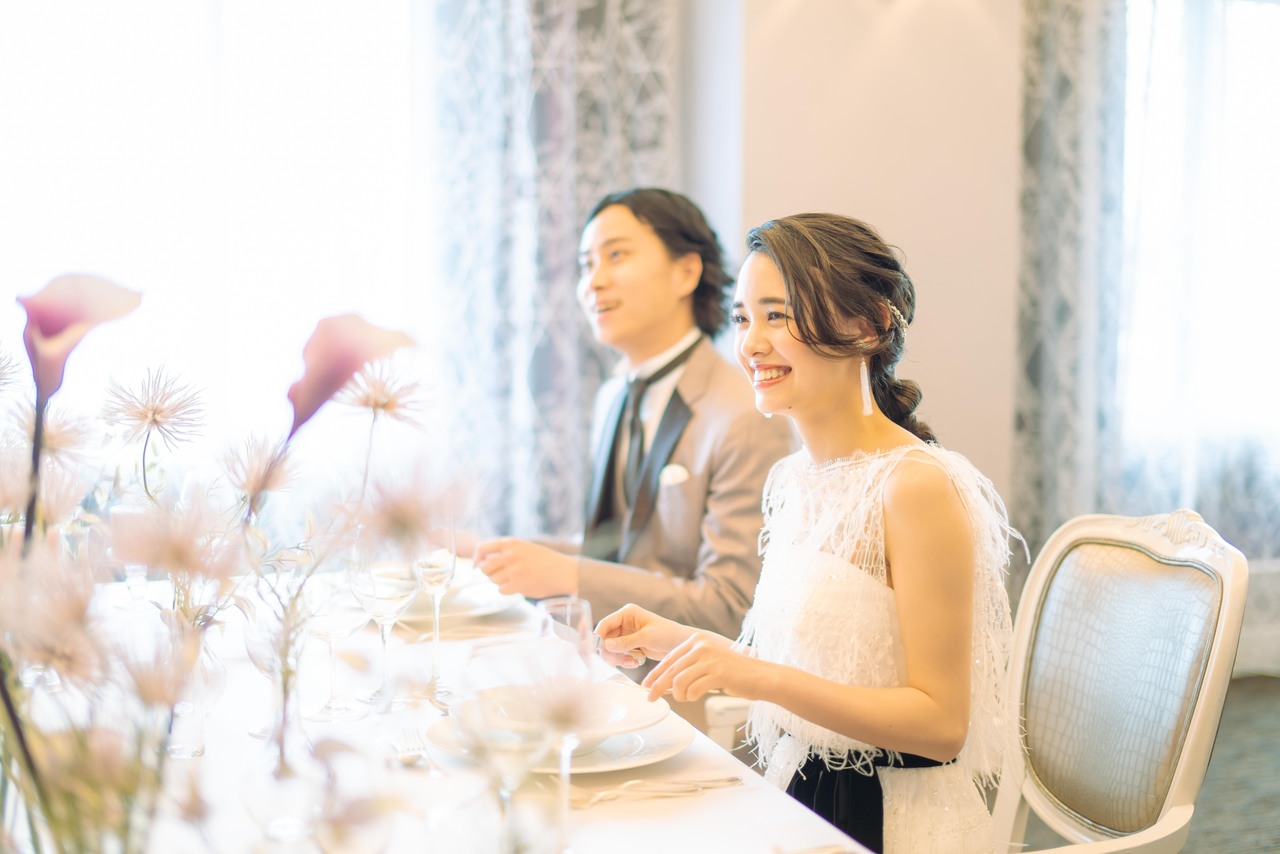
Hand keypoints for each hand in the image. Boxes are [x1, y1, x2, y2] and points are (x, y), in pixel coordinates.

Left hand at [473, 537, 577, 598]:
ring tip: (515, 579)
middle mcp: (510, 555)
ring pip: (493, 580)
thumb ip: (504, 551)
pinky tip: (519, 585)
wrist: (564, 572)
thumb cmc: (544, 560)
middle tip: (500, 575)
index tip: (476, 566)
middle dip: (489, 573)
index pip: (482, 548)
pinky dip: (508, 590)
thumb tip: (481, 561)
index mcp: (511, 543)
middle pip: (485, 568)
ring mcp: (514, 570)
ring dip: (501, 582)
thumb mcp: (524, 547)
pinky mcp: (518, 584)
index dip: (476, 559)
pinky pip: (501, 590)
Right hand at [594, 604, 696, 668]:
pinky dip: (624, 660)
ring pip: (610, 649)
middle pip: (605, 638)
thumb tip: (606, 645)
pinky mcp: (630, 645)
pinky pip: (619, 654)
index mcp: (628, 613)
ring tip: (631, 662)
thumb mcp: (646, 637)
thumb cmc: (667, 634)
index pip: (605, 624)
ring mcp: (626, 634)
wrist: (681, 645)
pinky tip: (635, 662)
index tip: (595, 650)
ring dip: (618, 658)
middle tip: (618, 661)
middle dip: (610, 652)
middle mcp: (625, 623)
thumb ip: (626, 642)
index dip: (598, 637)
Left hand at [641, 631, 758, 703]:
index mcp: (697, 640)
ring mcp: (710, 658)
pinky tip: (695, 697)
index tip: (646, 685)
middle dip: (658, 686)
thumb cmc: (733, 673)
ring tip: (685, 698)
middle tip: (651, 698)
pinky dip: (690, 697)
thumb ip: (687, 668)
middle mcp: (702, 645)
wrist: (759, 676)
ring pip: (679, 681)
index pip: (669, 658)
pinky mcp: (718, 673)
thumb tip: (662, 683)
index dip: (655, 674)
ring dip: (679, 695)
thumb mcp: (707, 663)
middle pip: (671, 670)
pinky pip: (693, 689)